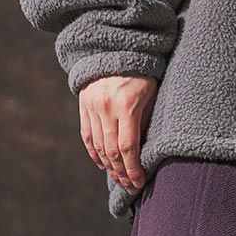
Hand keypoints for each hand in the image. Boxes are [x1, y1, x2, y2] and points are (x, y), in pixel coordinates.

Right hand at [78, 73, 158, 195]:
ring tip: (119, 179)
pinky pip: (87, 136)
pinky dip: (94, 153)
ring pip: (98, 146)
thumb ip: (147, 121)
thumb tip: (144, 152)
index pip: (128, 147)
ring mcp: (92, 107)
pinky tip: (103, 165)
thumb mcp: (152, 95)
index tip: (138, 182)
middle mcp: (106, 107)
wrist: (115, 49)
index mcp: (126, 105)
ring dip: (108, 166)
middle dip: (121, 172)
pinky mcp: (83, 105)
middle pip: (111, 151)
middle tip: (130, 186)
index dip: (132, 169)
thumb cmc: (143, 73)